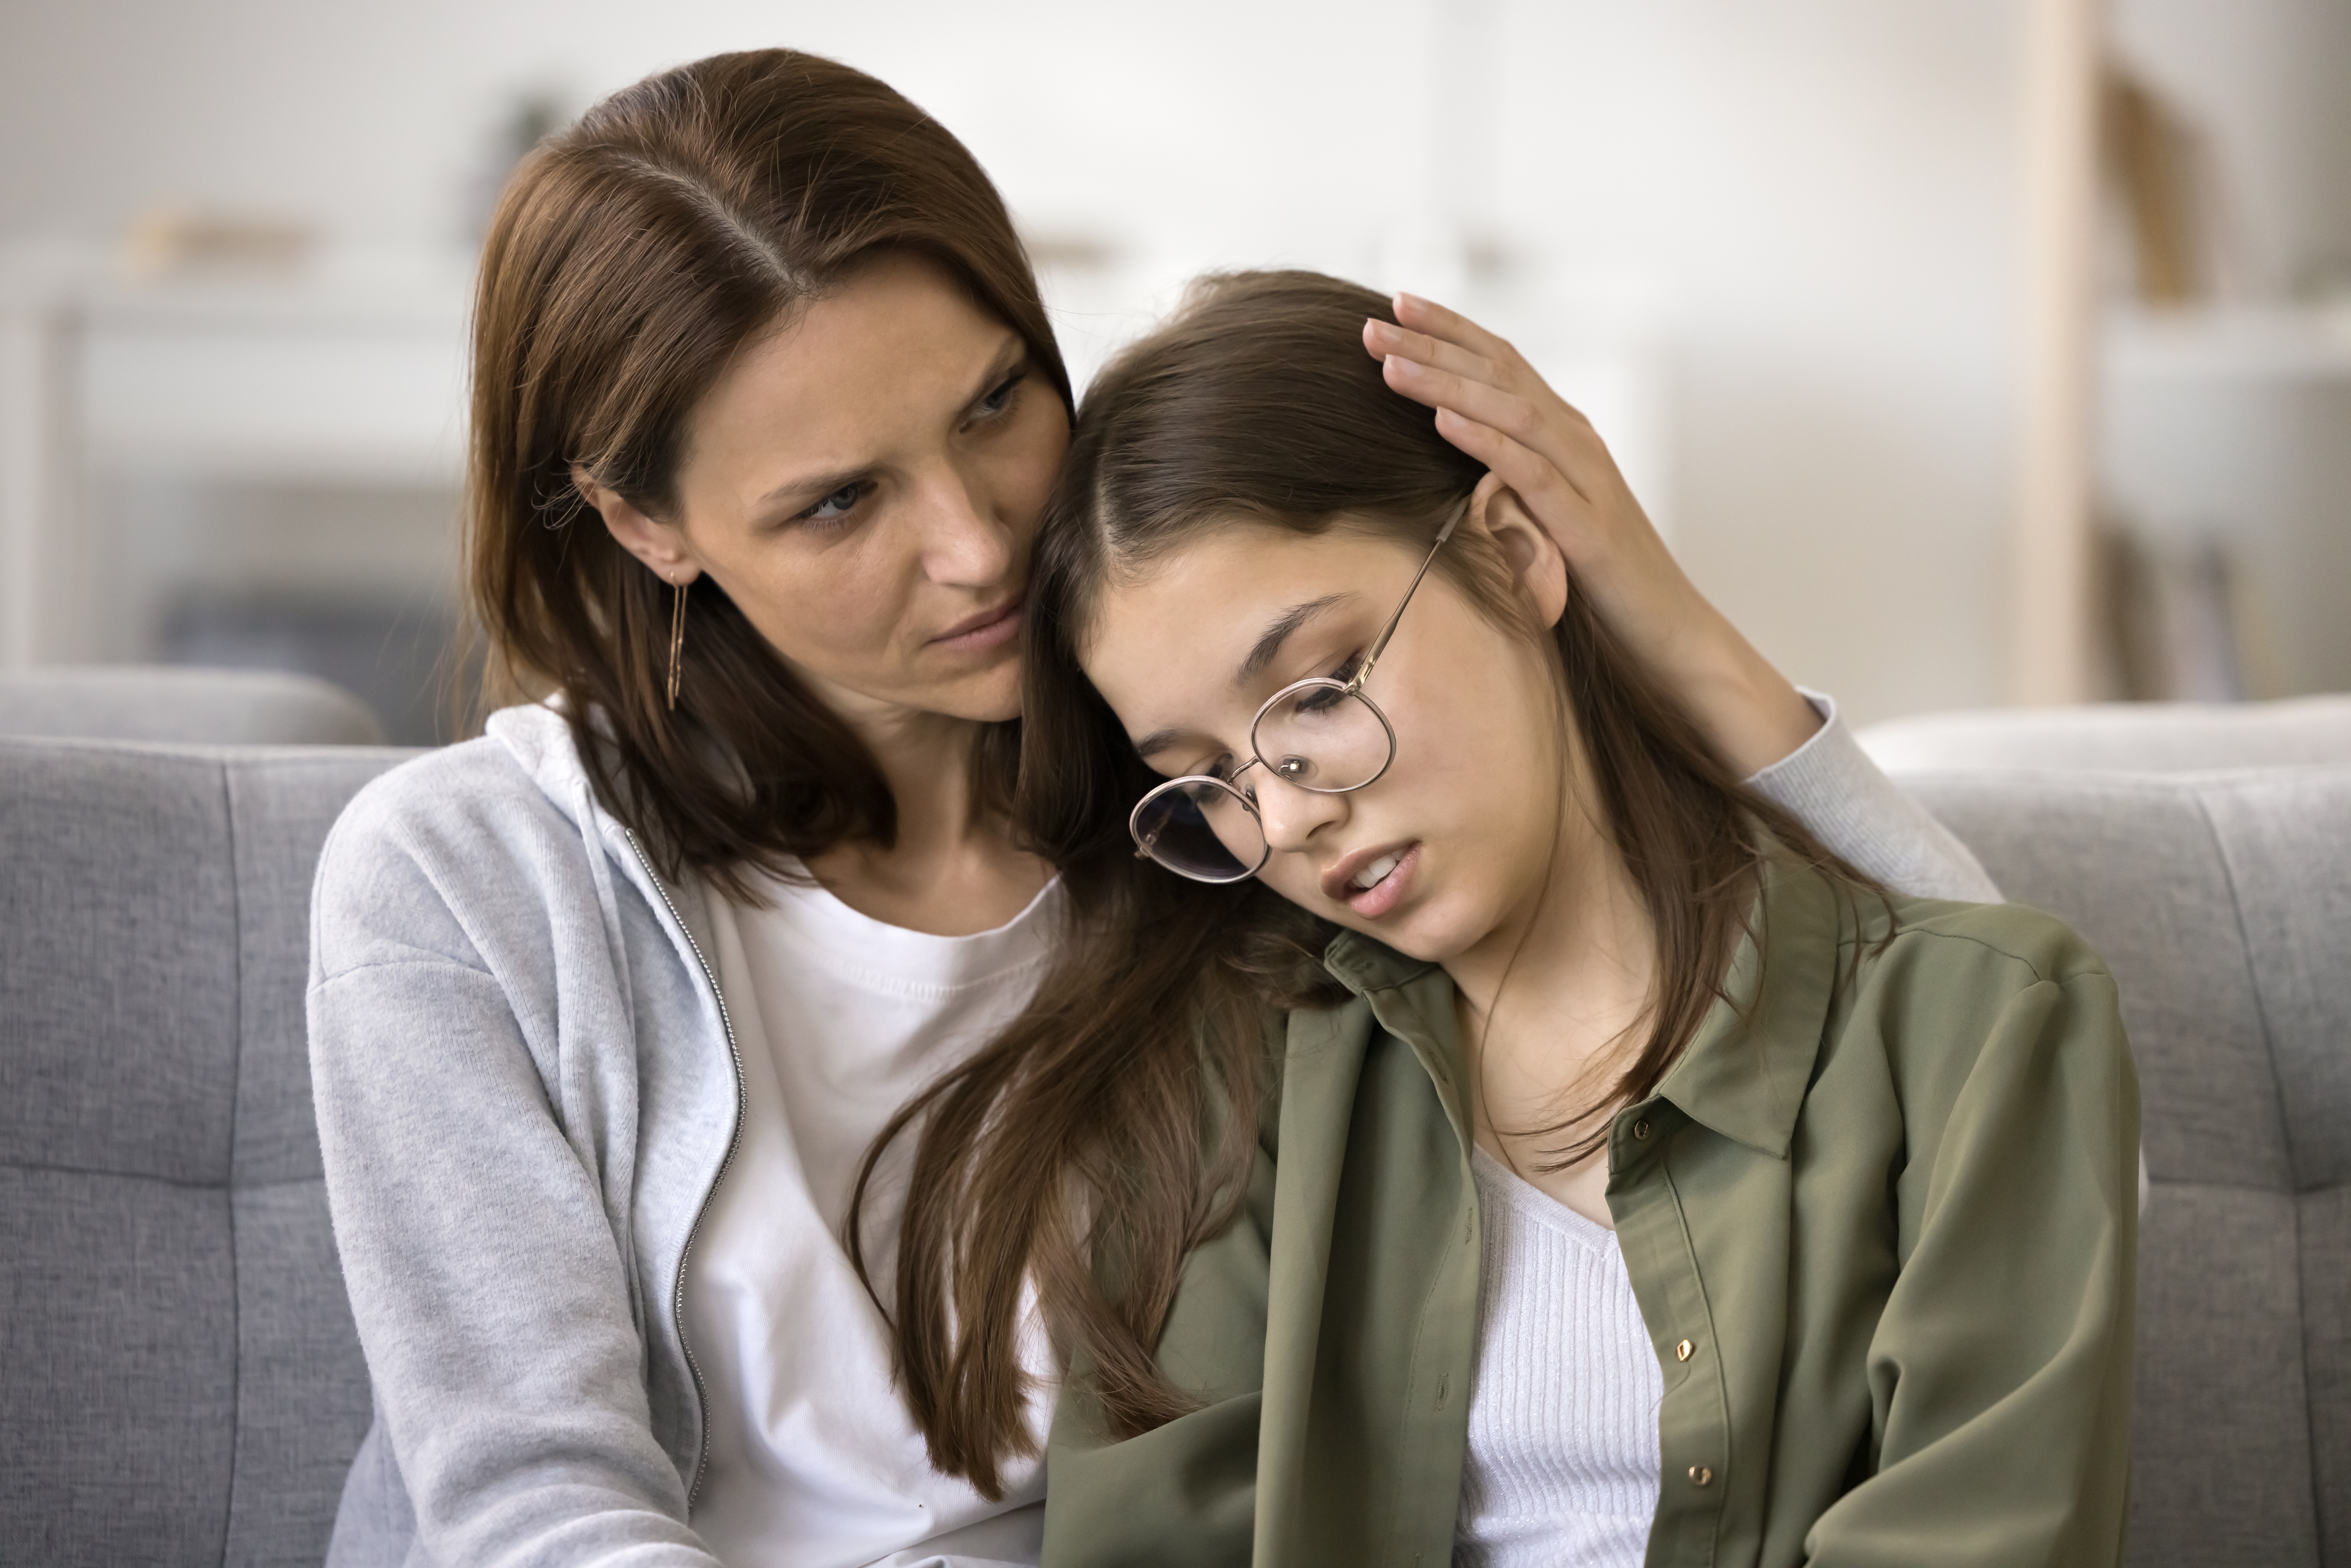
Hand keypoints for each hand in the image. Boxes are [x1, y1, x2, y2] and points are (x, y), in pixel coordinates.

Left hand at [1364, 293, 1820, 776]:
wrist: (1668, 631)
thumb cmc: (1601, 579)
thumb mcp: (1545, 512)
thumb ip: (1509, 475)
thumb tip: (1450, 454)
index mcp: (1564, 435)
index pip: (1502, 362)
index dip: (1450, 330)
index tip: (1394, 303)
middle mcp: (1577, 442)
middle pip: (1500, 373)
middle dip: (1434, 344)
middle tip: (1372, 322)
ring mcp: (1587, 480)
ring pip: (1513, 412)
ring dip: (1449, 383)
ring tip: (1392, 363)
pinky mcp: (1587, 527)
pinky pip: (1531, 474)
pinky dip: (1486, 442)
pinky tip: (1442, 422)